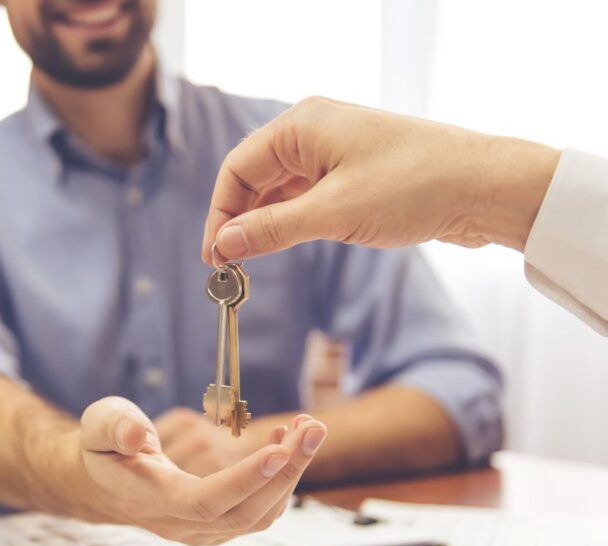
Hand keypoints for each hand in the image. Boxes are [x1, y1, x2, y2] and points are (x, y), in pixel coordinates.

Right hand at [77, 397, 325, 545]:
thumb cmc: (101, 447)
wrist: (100, 480)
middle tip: (312, 429)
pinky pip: (259, 511)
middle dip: (286, 470)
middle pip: (244, 512)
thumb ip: (114, 427)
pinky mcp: (217, 524)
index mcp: (150, 498)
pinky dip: (281, 480)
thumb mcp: (98, 424)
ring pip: (259, 516)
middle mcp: (179, 523)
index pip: (203, 501)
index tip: (278, 451)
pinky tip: (286, 443)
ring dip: (291, 474)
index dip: (244, 480)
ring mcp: (201, 530)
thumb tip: (136, 435)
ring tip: (307, 430)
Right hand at [201, 96, 560, 262]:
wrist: (484, 187)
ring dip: (263, 224)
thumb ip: (271, 229)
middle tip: (228, 266)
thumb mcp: (332, 213)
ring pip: (279, 190)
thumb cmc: (413, 186)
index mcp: (302, 125)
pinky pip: (305, 197)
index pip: (238, 168)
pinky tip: (283, 245)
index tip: (214, 256)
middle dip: (237, 220)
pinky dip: (289, 222)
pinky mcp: (352, 174)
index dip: (220, 214)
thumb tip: (224, 244)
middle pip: (254, 178)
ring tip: (250, 263)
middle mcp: (313, 132)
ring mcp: (334, 152)